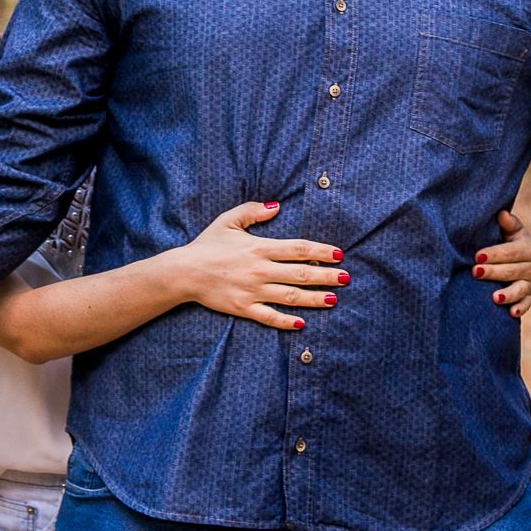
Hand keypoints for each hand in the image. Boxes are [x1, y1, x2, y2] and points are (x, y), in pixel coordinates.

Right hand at [167, 202, 348, 330]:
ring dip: (314, 298)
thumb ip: (253, 211)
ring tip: (333, 300)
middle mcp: (260, 270)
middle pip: (301, 273)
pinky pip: (269, 317)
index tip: (338, 254)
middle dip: (326, 276)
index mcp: (260, 247)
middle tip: (346, 278)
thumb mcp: (228, 220)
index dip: (320, 250)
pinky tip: (302, 323)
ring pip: (291, 296)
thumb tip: (277, 206)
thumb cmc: (207, 244)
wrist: (184, 272)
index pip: (298, 249)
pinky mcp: (244, 308)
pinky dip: (286, 321)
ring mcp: (253, 290)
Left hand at [474, 209, 530, 316]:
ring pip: (520, 289)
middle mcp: (530, 265)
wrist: (507, 254)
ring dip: (508, 294)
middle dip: (493, 272)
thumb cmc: (501, 238)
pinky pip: (526, 304)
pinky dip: (520, 309)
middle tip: (475, 272)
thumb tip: (502, 214)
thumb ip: (506, 223)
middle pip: (512, 271)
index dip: (494, 254)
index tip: (477, 256)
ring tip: (494, 298)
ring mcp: (528, 282)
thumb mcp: (506, 228)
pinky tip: (511, 313)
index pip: (510, 252)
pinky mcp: (526, 296)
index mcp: (526, 246)